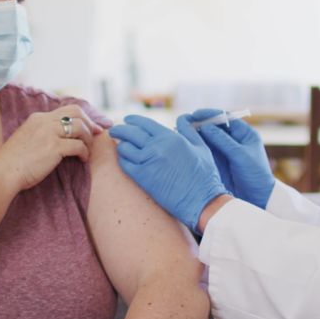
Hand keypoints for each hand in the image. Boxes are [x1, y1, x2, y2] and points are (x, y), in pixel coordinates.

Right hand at [0, 105, 103, 191]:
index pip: (66, 110)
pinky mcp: (54, 147)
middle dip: (90, 122)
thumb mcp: (26, 138)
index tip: (89, 127)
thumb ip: (41, 133)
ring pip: (80, 127)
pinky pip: (78, 145)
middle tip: (97, 133)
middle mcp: (44, 121)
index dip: (81, 117)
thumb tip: (59, 138)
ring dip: (88, 139)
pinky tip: (82, 160)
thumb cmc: (13, 162)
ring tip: (87, 150)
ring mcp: (49, 133)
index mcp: (37, 118)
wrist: (2, 172)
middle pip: (76, 111)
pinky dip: (84, 152)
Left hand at [109, 114, 229, 231]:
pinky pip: (125, 164)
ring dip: (121, 145)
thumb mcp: (201, 147)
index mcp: (170, 137)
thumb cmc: (204, 175)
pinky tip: (124, 160)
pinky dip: (122, 160)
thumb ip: (189, 130)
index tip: (127, 120)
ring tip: (121, 146)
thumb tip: (182, 118)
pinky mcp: (142, 178)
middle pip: (130, 132)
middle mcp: (156, 146)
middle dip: (120, 129)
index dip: (133, 120)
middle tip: (115, 130)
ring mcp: (147, 161)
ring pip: (124, 147)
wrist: (201, 200)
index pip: (144, 123)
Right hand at [189, 108, 275, 208]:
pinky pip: (206, 151)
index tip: (197, 114)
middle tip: (185, 121)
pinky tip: (186, 144)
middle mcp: (234, 140)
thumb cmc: (255, 175)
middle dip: (201, 123)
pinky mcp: (219, 162)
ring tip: (181, 131)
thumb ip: (223, 141)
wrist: (259, 198)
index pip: (226, 118)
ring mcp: (225, 151)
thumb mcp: (240, 156)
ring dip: (196, 134)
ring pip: (208, 138)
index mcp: (245, 134)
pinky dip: (197, 146)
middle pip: (215, 127)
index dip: (211, 115)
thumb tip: (206, 126)